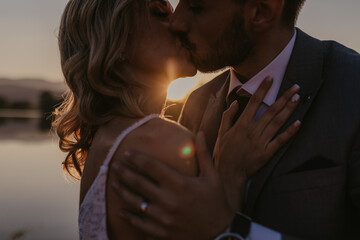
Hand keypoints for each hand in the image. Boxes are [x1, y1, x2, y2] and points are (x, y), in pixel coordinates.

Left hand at [113, 133, 234, 239]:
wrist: (221, 234)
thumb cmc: (216, 202)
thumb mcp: (213, 177)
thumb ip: (203, 154)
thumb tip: (201, 133)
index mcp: (180, 184)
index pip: (152, 167)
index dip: (137, 159)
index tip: (127, 153)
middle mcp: (168, 200)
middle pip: (139, 183)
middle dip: (124, 172)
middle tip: (115, 165)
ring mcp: (163, 218)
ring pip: (136, 202)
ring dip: (123, 191)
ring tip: (114, 183)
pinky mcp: (161, 232)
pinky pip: (140, 223)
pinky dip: (129, 216)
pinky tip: (121, 210)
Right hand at [214, 76, 300, 210]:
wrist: (228, 173)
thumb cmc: (224, 152)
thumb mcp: (221, 133)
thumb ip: (228, 116)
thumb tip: (236, 102)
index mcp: (242, 124)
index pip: (254, 102)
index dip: (263, 89)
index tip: (270, 78)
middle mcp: (253, 131)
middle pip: (271, 110)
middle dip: (284, 97)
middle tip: (295, 86)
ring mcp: (261, 142)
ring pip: (277, 122)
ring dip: (289, 109)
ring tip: (298, 98)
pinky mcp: (267, 153)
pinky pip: (280, 140)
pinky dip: (290, 132)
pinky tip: (298, 123)